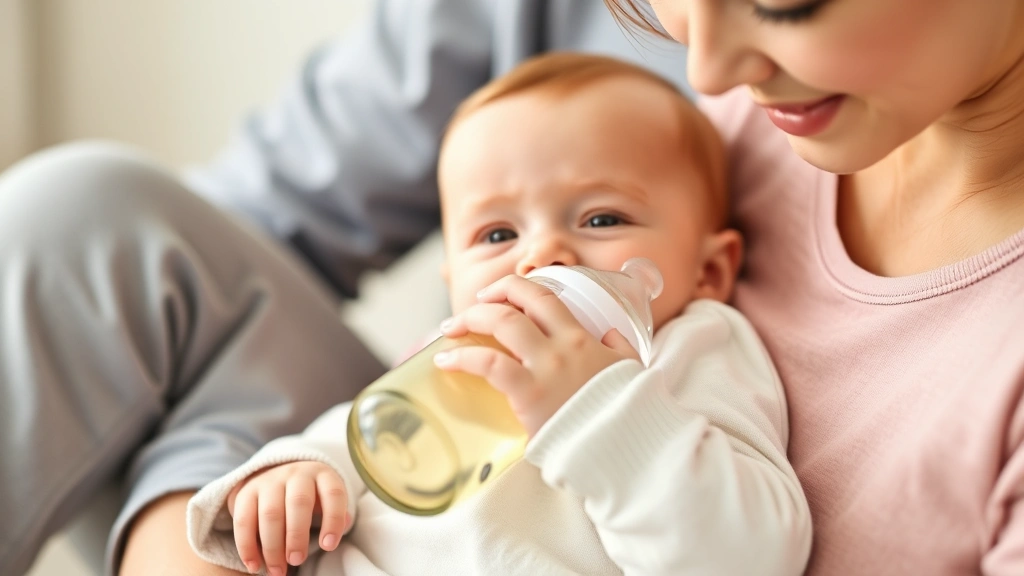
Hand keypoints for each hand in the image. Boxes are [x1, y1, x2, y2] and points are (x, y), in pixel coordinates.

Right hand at [226, 461, 350, 574]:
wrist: (276, 474)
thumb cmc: (310, 495)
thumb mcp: (327, 498)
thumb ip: (336, 513)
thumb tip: (342, 528)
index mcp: (322, 475)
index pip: (333, 494)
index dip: (333, 520)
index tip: (328, 546)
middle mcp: (296, 474)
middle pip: (298, 503)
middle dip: (297, 536)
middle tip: (296, 561)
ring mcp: (269, 481)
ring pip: (270, 513)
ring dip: (272, 547)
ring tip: (278, 571)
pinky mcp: (246, 492)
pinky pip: (244, 519)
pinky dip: (247, 546)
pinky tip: (255, 565)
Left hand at [435, 274, 638, 435]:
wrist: (627, 446)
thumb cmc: (627, 414)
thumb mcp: (629, 370)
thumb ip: (618, 347)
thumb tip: (609, 333)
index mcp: (583, 337)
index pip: (543, 295)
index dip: (513, 288)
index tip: (495, 295)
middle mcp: (562, 346)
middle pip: (515, 305)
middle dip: (484, 303)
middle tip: (464, 315)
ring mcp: (545, 368)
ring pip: (501, 325)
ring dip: (468, 322)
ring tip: (448, 332)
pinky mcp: (529, 394)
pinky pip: (488, 364)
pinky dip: (462, 358)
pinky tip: (446, 362)